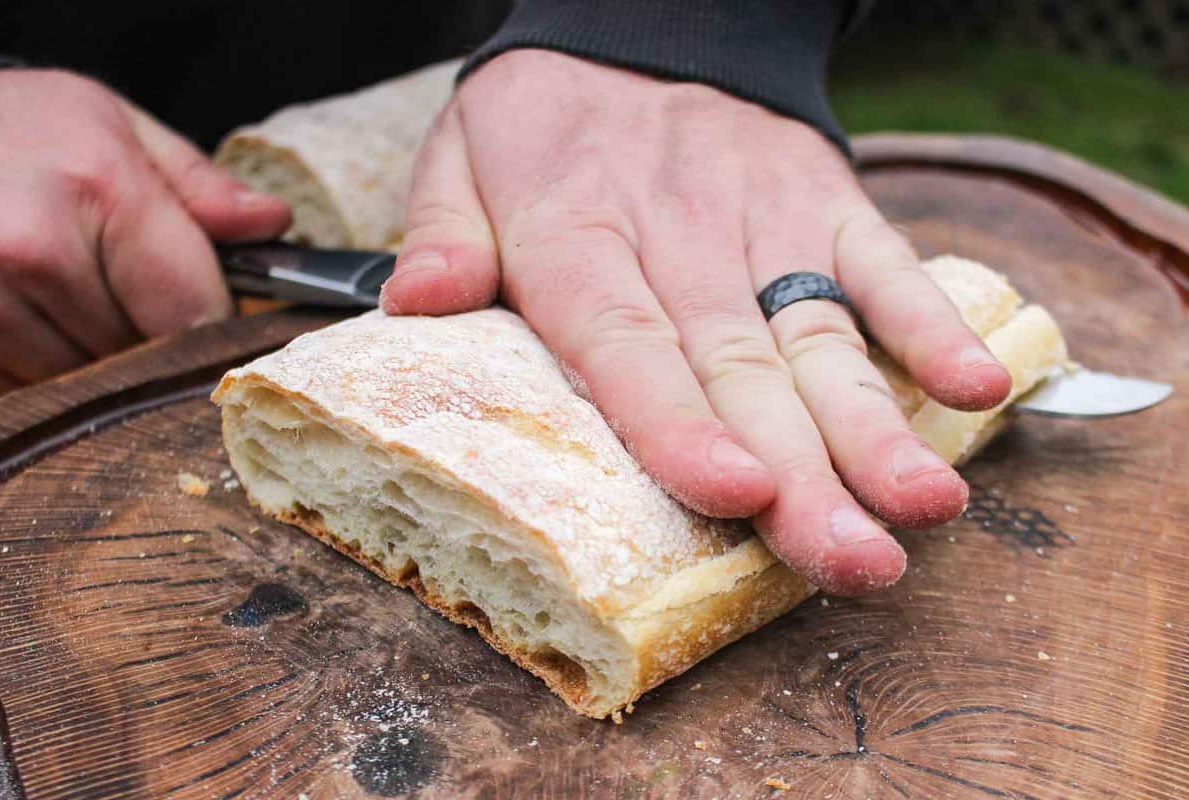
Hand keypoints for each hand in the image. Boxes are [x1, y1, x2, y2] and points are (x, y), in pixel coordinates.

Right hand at [0, 69, 289, 395]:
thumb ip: (200, 187)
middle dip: (148, 342)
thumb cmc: (22, 127)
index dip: (210, 325)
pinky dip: (35, 370)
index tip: (204, 313)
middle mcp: (30, 248)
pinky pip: (19, 392)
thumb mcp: (118, 126)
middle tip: (122, 294)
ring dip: (89, 361)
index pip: (194, 315)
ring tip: (66, 298)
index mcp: (98, 189)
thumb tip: (272, 224)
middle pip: (138, 358)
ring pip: (79, 386)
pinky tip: (26, 316)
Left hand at [380, 51, 1010, 594]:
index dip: (679, 422)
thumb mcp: (460, 158)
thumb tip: (417, 303)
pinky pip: (880, 261)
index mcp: (574, 236)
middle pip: (739, 368)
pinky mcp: (821, 201)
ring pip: (818, 336)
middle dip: (802, 474)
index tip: (734, 494)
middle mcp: (676, 234)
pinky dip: (929, 322)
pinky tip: (975, 389)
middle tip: (855, 563)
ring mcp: (760, 217)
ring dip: (875, 427)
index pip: (626, 341)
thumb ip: (442, 233)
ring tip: (923, 508)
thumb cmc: (541, 125)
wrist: (634, 25)